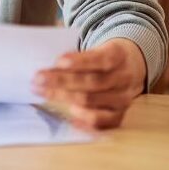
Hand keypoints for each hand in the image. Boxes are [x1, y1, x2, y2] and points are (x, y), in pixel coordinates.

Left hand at [32, 38, 147, 129]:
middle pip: (92, 82)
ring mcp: (122, 99)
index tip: (58, 61)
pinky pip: (100, 121)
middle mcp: (123, 78)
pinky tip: (66, 115)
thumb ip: (77, 55)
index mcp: (119, 55)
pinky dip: (82, 119)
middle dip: (62, 81)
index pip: (101, 59)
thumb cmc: (102, 56)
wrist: (130, 67)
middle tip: (38, 79)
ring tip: (42, 92)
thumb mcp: (96, 48)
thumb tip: (47, 63)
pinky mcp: (118, 115)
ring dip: (63, 97)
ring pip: (91, 102)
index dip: (80, 61)